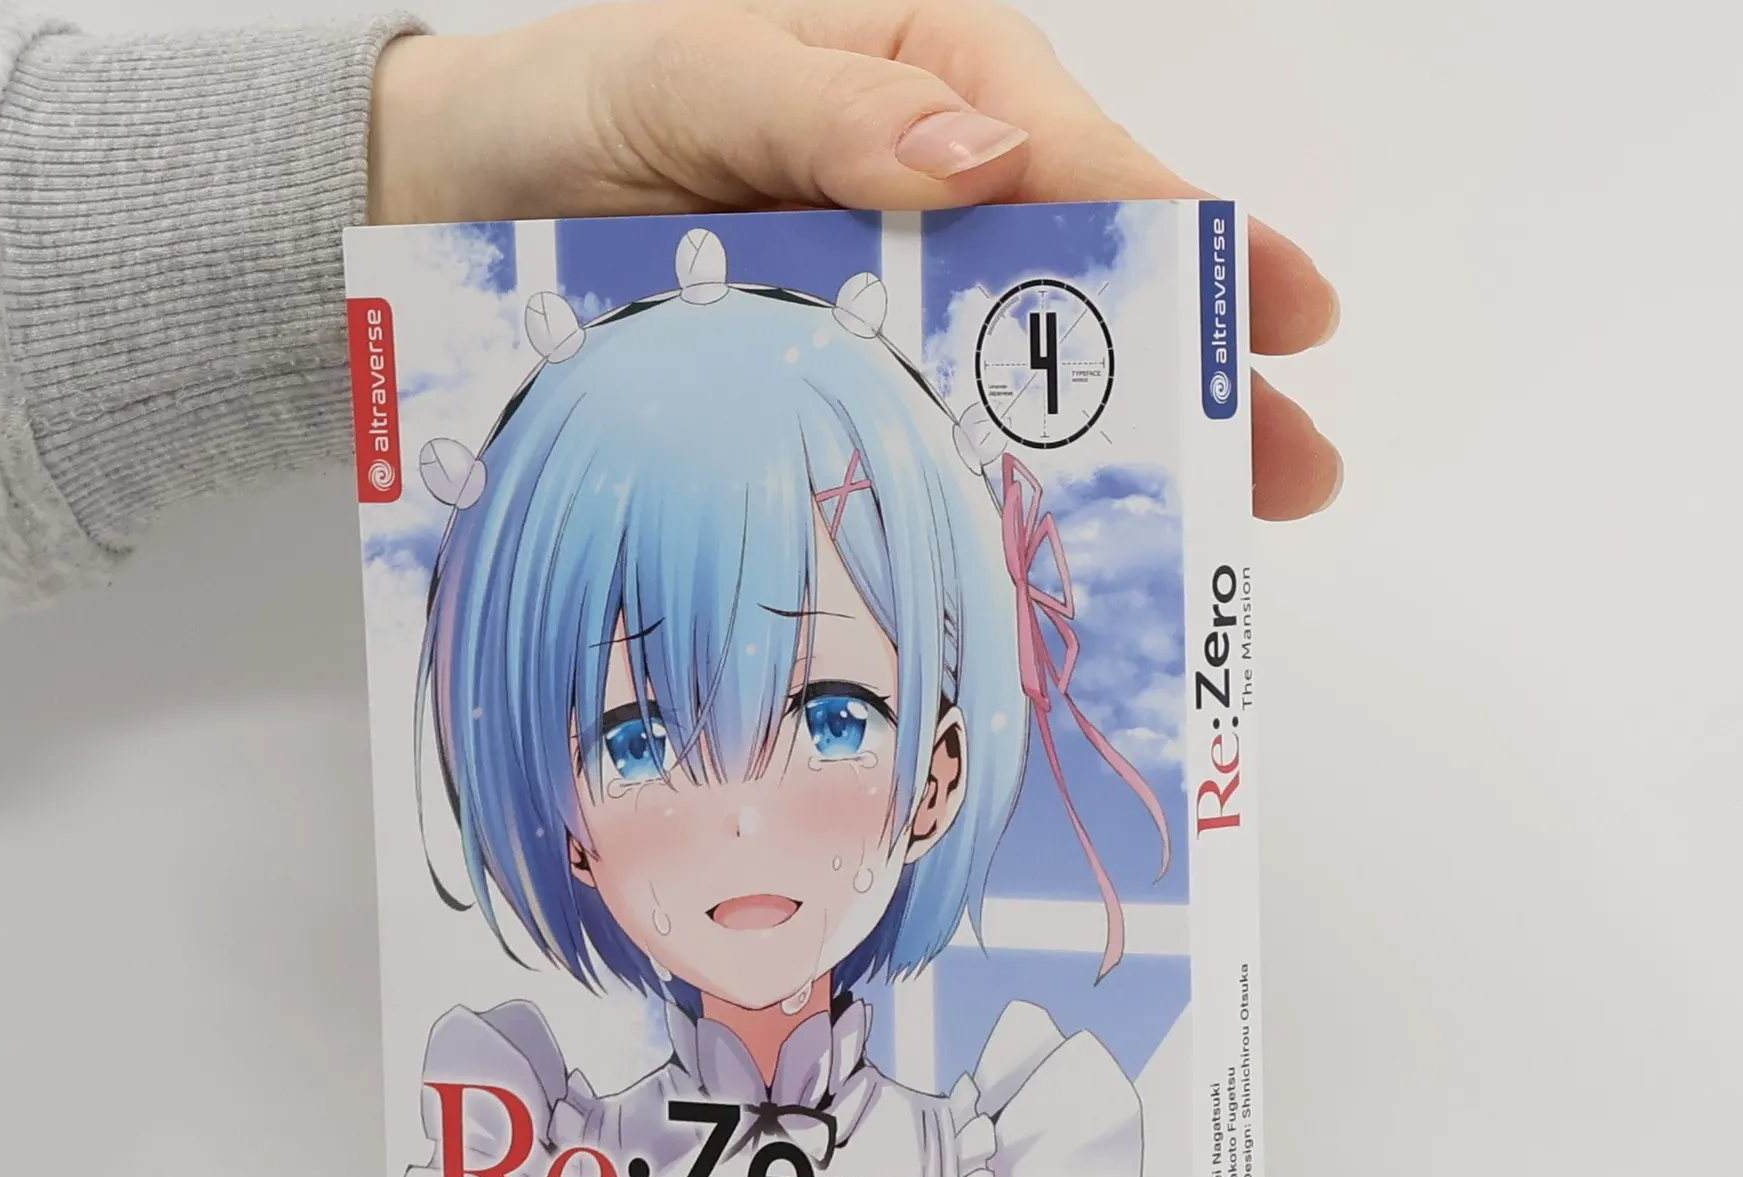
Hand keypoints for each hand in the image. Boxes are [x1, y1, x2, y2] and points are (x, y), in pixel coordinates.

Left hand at [367, 0, 1340, 518]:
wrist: (454, 198)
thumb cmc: (571, 104)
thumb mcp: (691, 71)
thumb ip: (826, 109)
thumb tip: (983, 156)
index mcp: (923, 73)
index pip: (1073, 153)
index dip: (1174, 232)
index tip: (1267, 300)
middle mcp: (926, 187)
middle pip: (1082, 280)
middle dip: (1189, 364)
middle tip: (1288, 458)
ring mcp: (887, 297)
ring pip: (1022, 368)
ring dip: (1115, 445)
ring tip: (1214, 518)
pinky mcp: (837, 379)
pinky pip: (932, 427)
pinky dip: (991, 482)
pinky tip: (1053, 538)